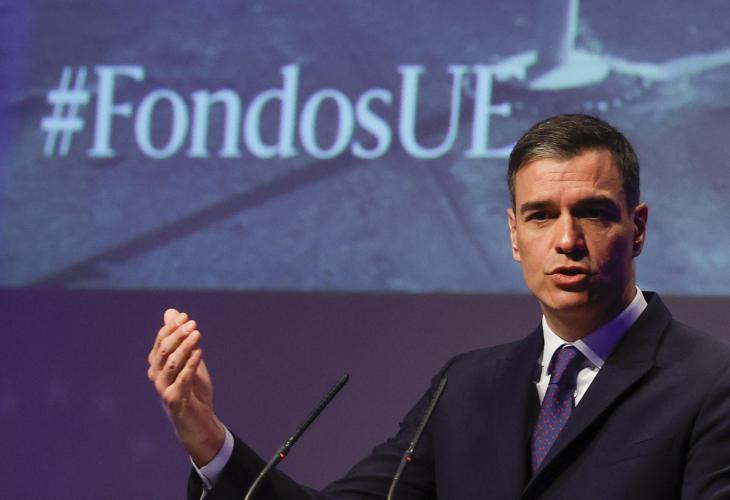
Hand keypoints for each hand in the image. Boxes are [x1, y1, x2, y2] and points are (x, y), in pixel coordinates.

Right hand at [147, 308, 225, 465]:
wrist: (199, 423)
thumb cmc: (193, 391)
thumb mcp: (190, 360)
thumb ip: (183, 339)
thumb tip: (172, 312)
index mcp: (158, 365)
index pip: (160, 342)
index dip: (171, 328)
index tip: (185, 316)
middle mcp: (157, 376)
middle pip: (163, 351)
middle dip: (178, 336)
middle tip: (192, 324)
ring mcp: (164, 389)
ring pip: (171, 364)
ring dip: (184, 347)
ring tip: (197, 334)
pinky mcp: (174, 401)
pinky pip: (181, 380)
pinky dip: (190, 365)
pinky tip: (200, 353)